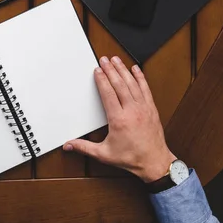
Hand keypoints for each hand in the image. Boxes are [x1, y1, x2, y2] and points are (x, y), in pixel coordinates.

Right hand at [63, 56, 174, 182]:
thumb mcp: (103, 154)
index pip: (108, 93)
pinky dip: (140, 78)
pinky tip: (136, 69)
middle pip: (119, 84)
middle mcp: (132, 111)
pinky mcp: (151, 109)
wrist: (154, 162)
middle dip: (110, 70)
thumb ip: (84, 147)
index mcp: (119, 119)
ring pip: (132, 84)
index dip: (102, 80)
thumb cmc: (131, 158)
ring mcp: (143, 108)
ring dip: (123, 70)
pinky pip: (145, 89)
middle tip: (104, 59)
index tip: (97, 70)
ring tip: (116, 60)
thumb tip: (69, 145)